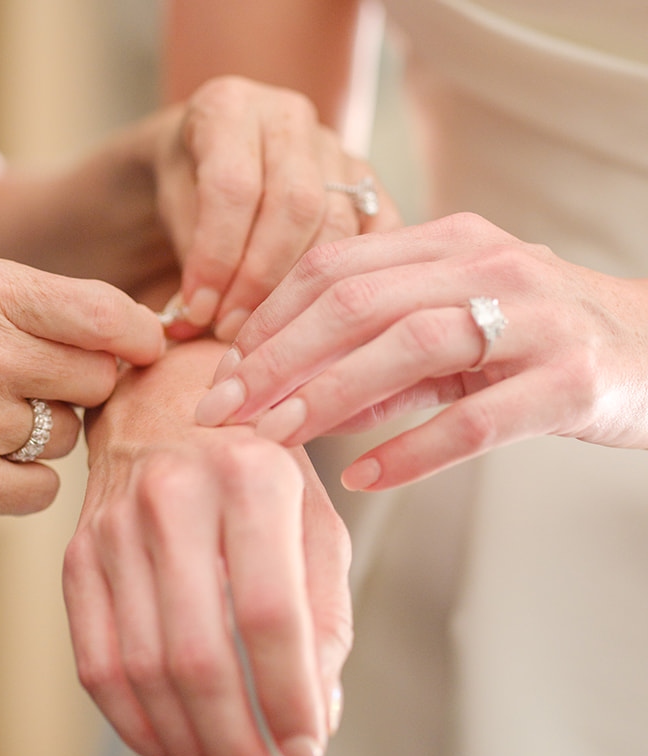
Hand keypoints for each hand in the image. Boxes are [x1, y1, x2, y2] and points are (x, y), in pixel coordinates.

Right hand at [0, 255, 164, 522]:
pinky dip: (23, 480)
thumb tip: (139, 334)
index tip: (144, 347)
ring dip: (46, 432)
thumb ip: (42, 302)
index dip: (139, 335)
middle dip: (80, 383)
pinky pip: (42, 489)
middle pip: (98, 380)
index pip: (103, 313)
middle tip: (37, 383)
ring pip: (70, 436)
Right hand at [64, 340, 351, 755]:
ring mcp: (111, 530)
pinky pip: (96, 662)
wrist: (160, 396)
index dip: (289, 698)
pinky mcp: (76, 558)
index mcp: (249, 477)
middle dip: (234, 746)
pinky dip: (134, 725)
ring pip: (141, 670)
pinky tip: (173, 753)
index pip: (269, 614)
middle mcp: (172, 499)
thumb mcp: (313, 511)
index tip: (307, 752)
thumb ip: (324, 609)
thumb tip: (314, 713)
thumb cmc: (251, 457)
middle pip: (196, 654)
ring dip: (185, 748)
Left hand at [153, 76, 400, 339]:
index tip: (198, 309)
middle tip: (230, 328)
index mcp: (229, 108)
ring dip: (299, 288)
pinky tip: (317, 314)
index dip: (216, 256)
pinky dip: (351, 278)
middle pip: (294, 204)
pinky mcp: (368, 181)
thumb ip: (189, 255)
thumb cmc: (183, 184)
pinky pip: (380, 232)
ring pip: (337, 223)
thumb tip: (197, 318)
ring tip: (260, 330)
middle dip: (259, 278)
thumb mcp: (167, 206)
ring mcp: (335, 146)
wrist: (209, 160)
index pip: (233, 187)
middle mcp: (288, 117)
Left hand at [194, 213, 647, 489]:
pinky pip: (478, 418)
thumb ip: (376, 362)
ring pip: (410, 346)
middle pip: (356, 302)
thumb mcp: (451, 334)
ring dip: (328, 397)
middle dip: (276, 360)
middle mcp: (489, 265)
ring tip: (275, 440)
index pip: (332, 270)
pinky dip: (412, 449)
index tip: (218, 376)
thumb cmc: (536, 343)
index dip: (266, 323)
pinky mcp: (572, 381)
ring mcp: (535, 319)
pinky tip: (363, 479)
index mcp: (447, 243)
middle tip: (222, 412)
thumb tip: (291, 401)